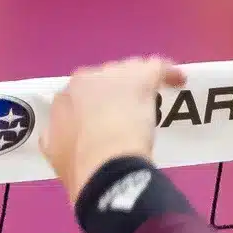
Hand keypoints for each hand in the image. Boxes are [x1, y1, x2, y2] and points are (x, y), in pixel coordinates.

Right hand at [43, 58, 186, 202]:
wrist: (103, 164)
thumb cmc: (80, 165)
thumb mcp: (54, 152)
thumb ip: (54, 138)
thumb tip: (55, 135)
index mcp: (63, 99)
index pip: (80, 93)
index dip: (94, 106)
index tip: (103, 121)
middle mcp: (85, 80)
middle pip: (104, 79)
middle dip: (114, 92)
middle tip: (126, 114)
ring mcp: (114, 76)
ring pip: (129, 71)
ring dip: (138, 82)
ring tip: (150, 99)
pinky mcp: (141, 77)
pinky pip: (157, 67)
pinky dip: (168, 73)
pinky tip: (178, 81)